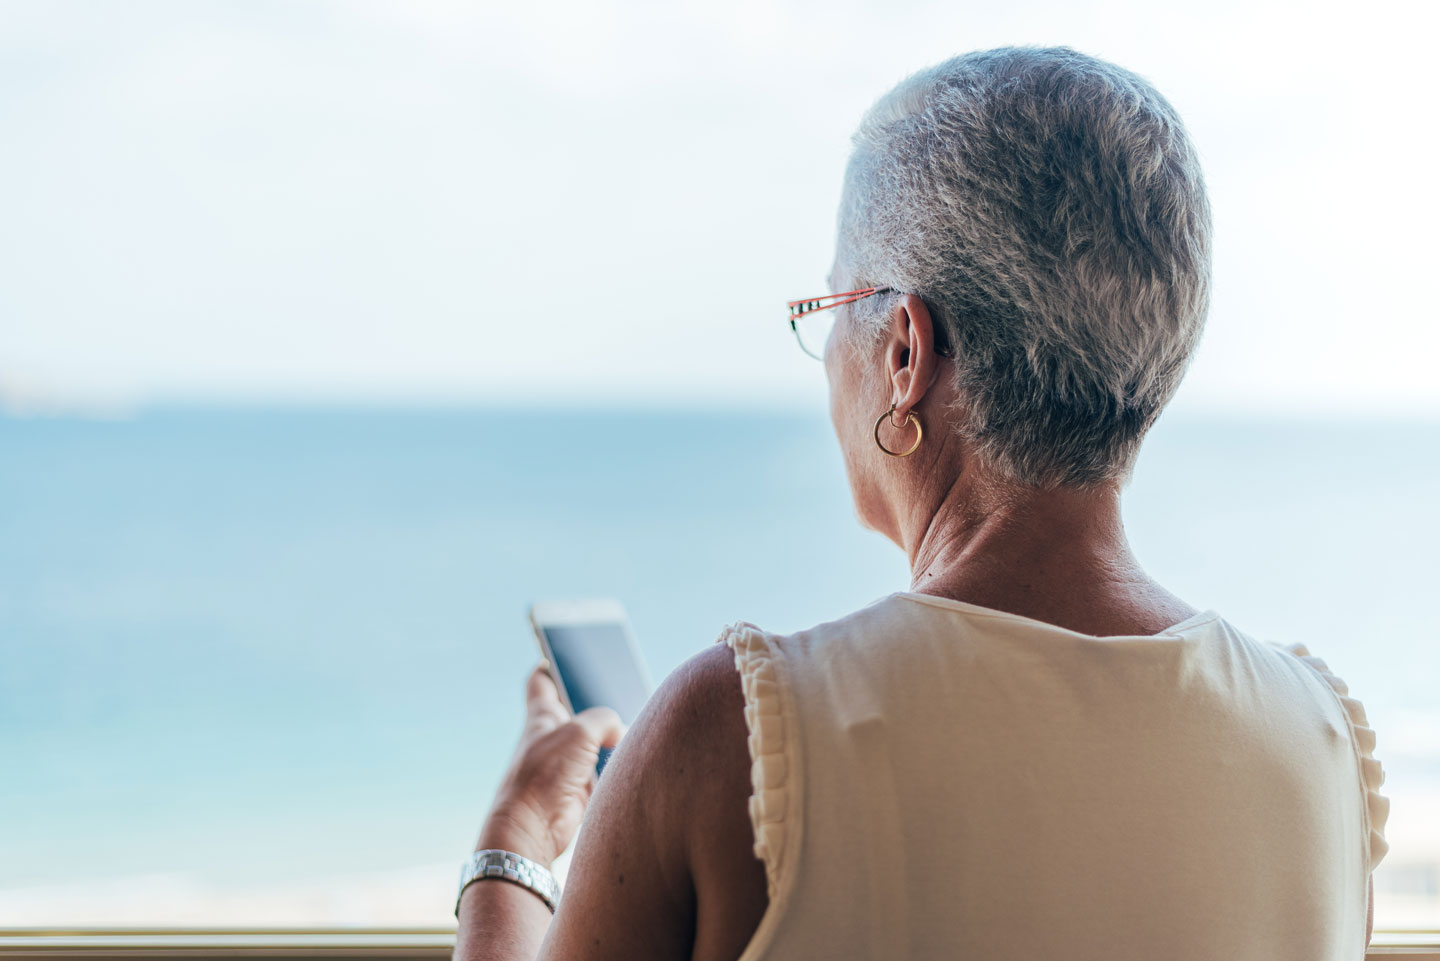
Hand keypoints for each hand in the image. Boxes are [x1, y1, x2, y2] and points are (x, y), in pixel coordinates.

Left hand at [478, 664, 626, 864]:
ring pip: (593, 739)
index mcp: (541, 715)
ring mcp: (566, 763)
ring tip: (639, 717)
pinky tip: (633, 755)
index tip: (564, 652)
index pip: (541, 681)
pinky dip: (616, 762)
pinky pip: (602, 767)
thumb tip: (620, 731)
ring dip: (611, 734)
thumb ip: (605, 720)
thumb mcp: (581, 732)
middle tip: (620, 684)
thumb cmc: (545, 774)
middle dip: (596, 698)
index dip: (552, 664)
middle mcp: (552, 737)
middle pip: (575, 708)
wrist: (533, 828)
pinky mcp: (579, 787)